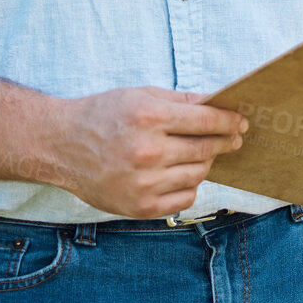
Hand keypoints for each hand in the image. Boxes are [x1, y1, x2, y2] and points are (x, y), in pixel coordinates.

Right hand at [46, 87, 248, 217]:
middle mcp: (147, 151)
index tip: (242, 123)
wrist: (60, 145)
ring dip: (205, 162)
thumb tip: (219, 104)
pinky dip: (189, 185)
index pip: (206, 121)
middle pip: (206, 149)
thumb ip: (182, 101)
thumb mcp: (141, 95)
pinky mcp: (139, 206)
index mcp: (149, 117)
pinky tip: (180, 173)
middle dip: (224, 141)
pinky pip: (184, 198)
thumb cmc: (103, 114)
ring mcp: (143, 182)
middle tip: (232, 138)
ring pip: (198, 174)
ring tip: (199, 153)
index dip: (230, 122)